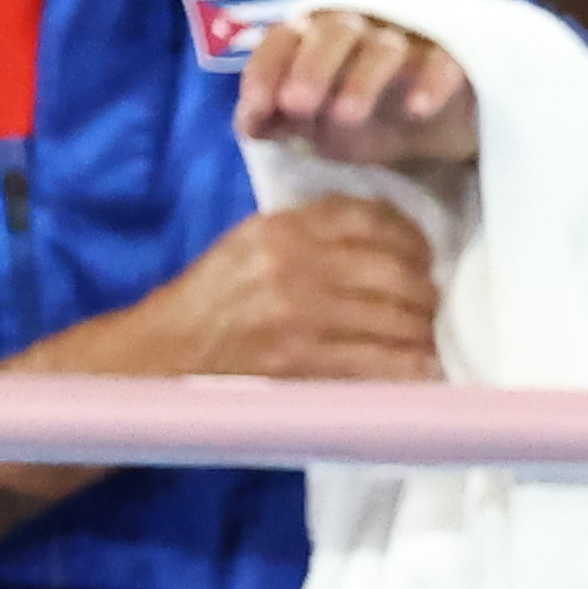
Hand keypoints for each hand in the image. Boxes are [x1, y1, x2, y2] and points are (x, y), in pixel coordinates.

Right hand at [122, 196, 439, 380]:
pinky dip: (412, 367)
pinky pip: (382, 362)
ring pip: (398, 317)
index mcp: (281, 228)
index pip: (371, 219)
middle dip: (425, 291)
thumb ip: (308, 233)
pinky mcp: (302, 360)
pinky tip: (423, 369)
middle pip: (397, 271)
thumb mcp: (250, 246)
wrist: (159, 354)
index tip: (425, 256)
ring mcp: (300, 313)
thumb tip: (384, 234)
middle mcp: (294, 263)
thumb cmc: (209, 303)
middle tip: (429, 306)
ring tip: (425, 339)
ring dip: (423, 331)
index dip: (413, 238)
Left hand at [237, 11, 475, 166]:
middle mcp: (362, 29)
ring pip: (383, 47)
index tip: (260, 113)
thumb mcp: (318, 126)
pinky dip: (431, 81)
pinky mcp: (456, 58)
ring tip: (347, 117)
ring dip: (361, 79)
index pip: (284, 39)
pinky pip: (444, 60)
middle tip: (299, 107)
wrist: (444, 125)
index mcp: (318, 38)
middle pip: (332, 33)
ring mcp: (411, 41)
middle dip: (311, 68)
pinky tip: (417, 110)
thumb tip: (249, 125)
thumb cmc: (370, 118)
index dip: (267, 71)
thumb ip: (280, 122)